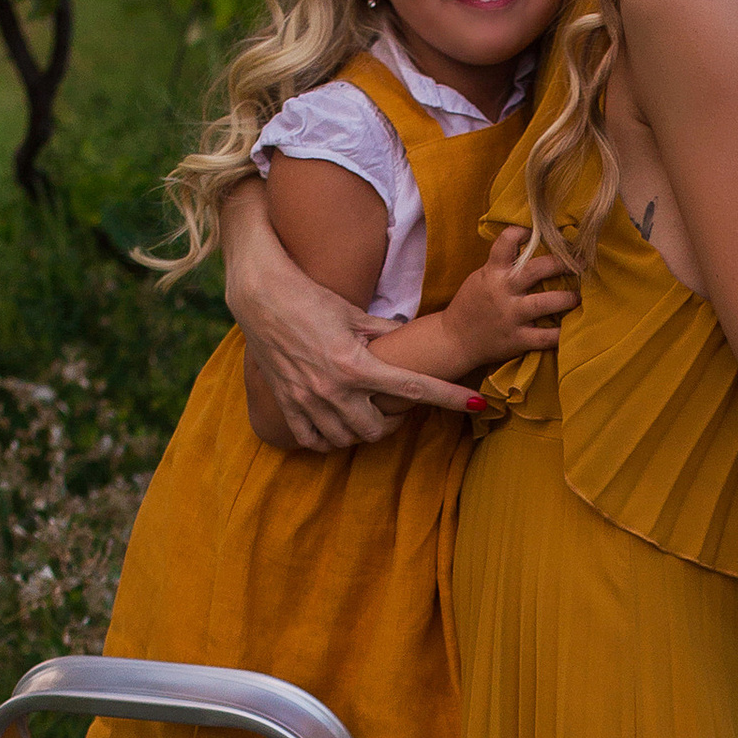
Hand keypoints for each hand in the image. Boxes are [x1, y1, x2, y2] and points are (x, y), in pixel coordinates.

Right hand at [218, 175, 478, 450]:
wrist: (260, 295)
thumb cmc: (310, 297)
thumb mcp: (353, 314)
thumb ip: (384, 334)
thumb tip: (410, 338)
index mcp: (357, 364)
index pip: (415, 388)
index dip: (449, 398)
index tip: (477, 403)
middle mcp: (334, 388)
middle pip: (379, 429)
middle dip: (394, 422)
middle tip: (395, 407)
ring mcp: (308, 400)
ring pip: (348, 439)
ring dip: (363, 432)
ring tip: (366, 413)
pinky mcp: (287, 404)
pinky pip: (314, 441)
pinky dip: (329, 439)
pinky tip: (336, 425)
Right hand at [442, 226, 579, 371]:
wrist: (454, 340)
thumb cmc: (472, 305)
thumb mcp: (481, 277)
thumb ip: (503, 265)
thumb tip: (533, 245)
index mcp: (492, 272)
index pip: (507, 241)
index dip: (525, 231)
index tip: (544, 230)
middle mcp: (503, 290)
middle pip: (536, 269)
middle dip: (562, 263)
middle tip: (580, 262)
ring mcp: (511, 316)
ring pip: (545, 303)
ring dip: (567, 298)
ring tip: (578, 296)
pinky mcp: (517, 339)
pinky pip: (545, 337)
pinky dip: (561, 334)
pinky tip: (572, 328)